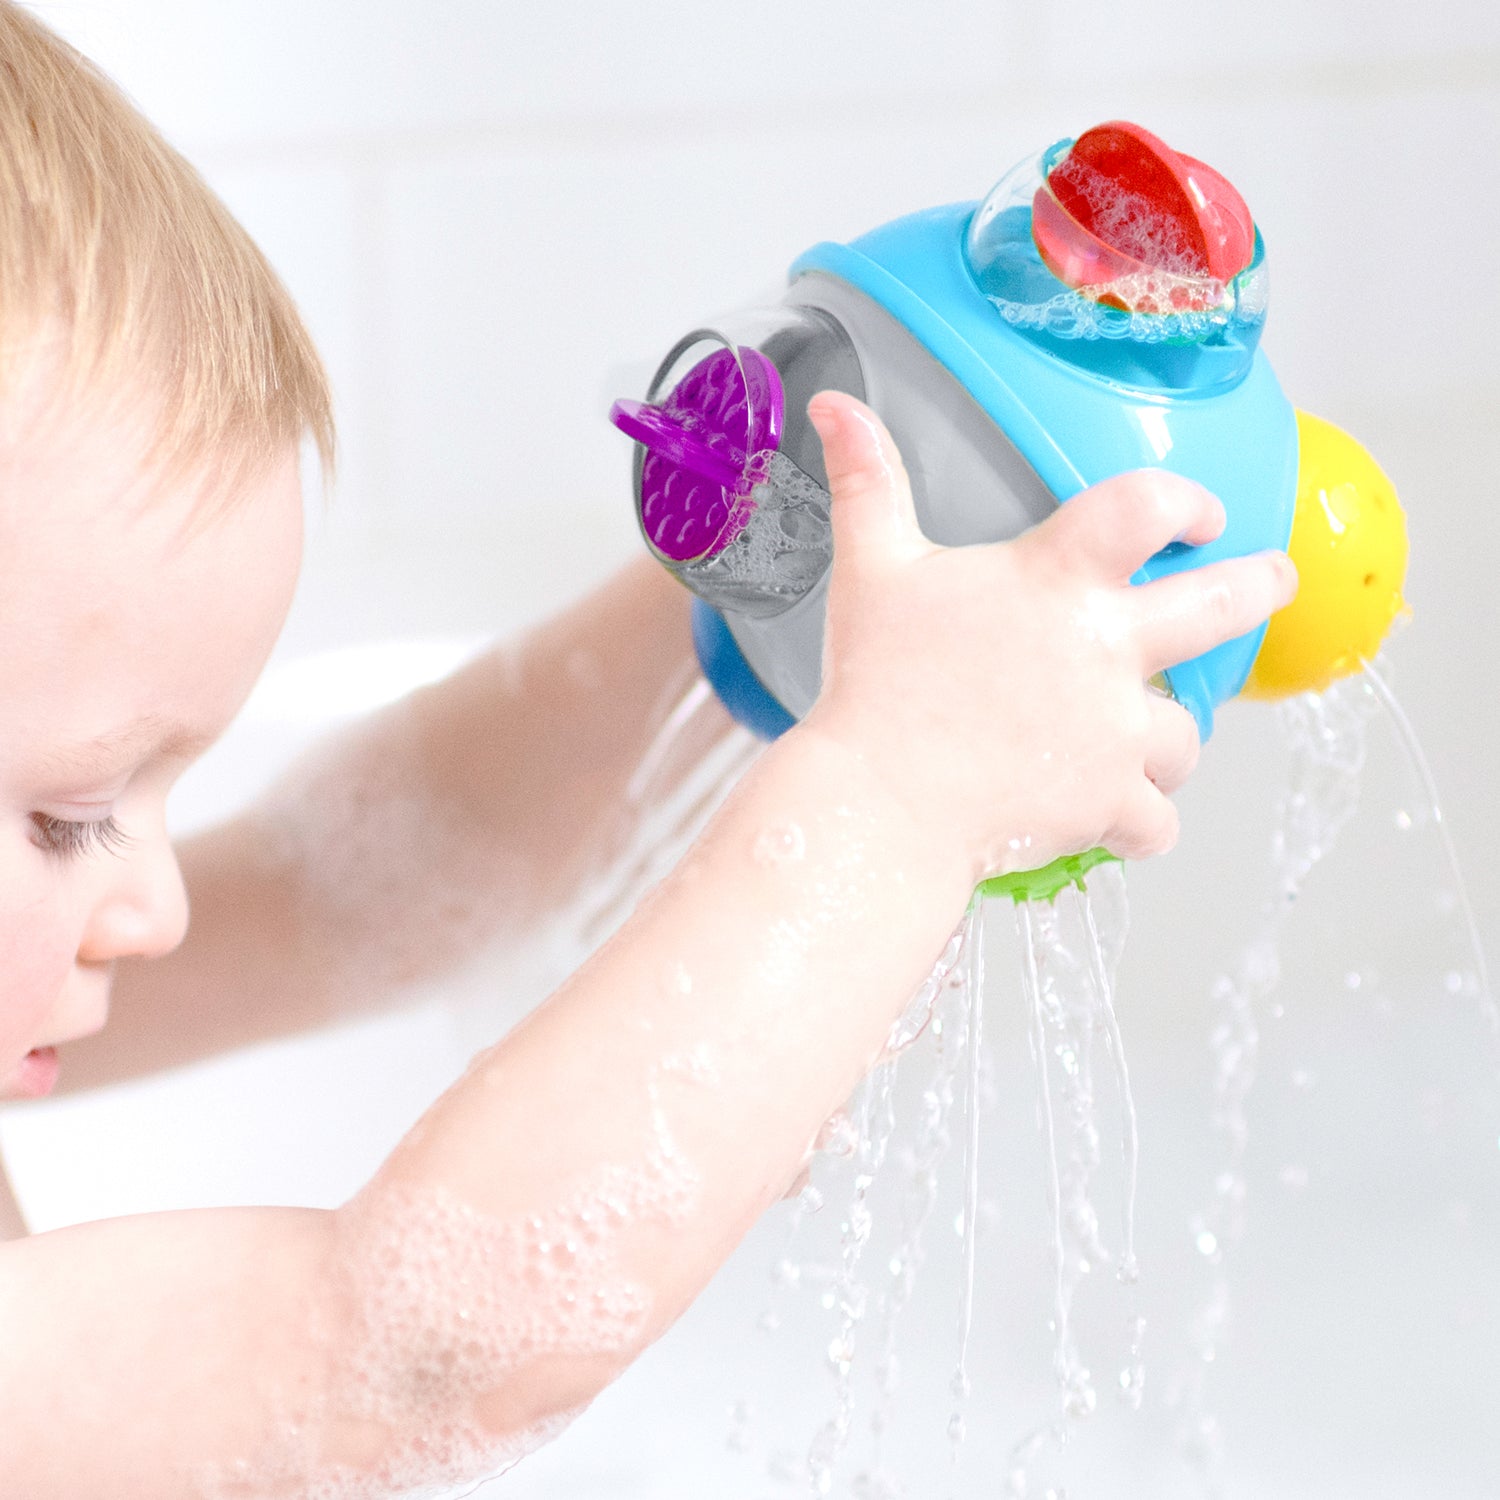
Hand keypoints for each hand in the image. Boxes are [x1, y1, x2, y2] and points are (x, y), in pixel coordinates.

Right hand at [799, 391, 1296, 883]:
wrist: (883, 800)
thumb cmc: (877, 684)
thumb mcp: (872, 570)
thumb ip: (869, 483)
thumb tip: (836, 407)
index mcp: (1057, 578)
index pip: (1150, 505)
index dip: (1187, 501)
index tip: (1200, 514)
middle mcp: (1107, 647)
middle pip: (1224, 604)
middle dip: (1259, 586)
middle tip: (1271, 580)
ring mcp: (1117, 730)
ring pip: (1186, 732)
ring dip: (1167, 737)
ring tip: (1141, 742)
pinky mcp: (1111, 802)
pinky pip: (1158, 821)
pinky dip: (1139, 821)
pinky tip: (1115, 817)